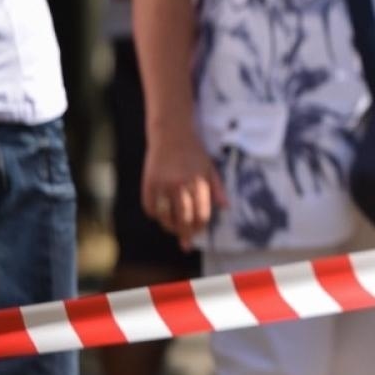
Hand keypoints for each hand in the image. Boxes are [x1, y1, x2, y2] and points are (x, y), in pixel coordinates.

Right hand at [141, 132, 226, 250]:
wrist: (171, 134)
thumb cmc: (193, 151)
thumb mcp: (210, 168)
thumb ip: (217, 189)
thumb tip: (226, 207)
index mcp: (198, 183)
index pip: (201, 214)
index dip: (200, 226)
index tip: (199, 232)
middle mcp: (181, 186)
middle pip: (183, 219)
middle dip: (185, 233)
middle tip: (186, 240)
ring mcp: (163, 185)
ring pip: (165, 217)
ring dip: (170, 227)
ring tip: (173, 229)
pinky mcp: (149, 183)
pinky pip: (150, 208)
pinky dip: (155, 215)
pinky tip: (160, 215)